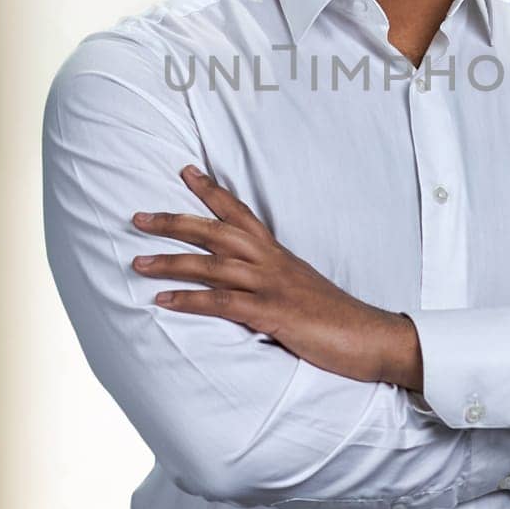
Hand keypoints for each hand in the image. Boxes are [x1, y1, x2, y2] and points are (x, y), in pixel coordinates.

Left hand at [130, 165, 419, 388]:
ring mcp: (272, 286)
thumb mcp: (301, 290)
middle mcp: (273, 263)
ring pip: (213, 264)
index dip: (212, 192)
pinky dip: (190, 300)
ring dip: (171, 261)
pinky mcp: (273, 313)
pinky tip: (162, 300)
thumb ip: (272, 282)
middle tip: (137, 216)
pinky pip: (223, 303)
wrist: (373, 338)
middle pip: (217, 231)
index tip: (185, 171)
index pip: (241, 213)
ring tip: (136, 261)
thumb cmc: (337, 320)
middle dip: (175, 221)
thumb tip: (247, 285)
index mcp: (279, 255)